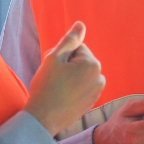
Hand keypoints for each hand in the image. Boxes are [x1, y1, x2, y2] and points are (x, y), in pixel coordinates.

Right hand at [24, 22, 105, 136]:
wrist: (43, 119)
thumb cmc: (47, 86)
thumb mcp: (55, 57)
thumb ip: (70, 39)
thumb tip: (81, 24)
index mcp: (93, 64)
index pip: (77, 48)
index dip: (63, 55)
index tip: (55, 67)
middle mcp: (100, 77)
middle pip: (81, 61)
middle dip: (68, 65)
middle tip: (54, 77)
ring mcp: (97, 92)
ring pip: (81, 74)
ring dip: (71, 77)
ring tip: (57, 88)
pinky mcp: (91, 103)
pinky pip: (82, 87)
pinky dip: (73, 89)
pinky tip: (62, 97)